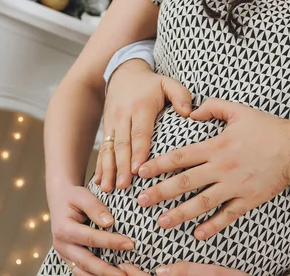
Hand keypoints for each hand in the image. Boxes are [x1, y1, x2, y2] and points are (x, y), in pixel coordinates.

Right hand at [49, 184, 134, 275]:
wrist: (60, 202)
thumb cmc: (74, 197)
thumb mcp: (82, 195)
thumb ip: (95, 207)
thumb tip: (109, 222)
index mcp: (63, 229)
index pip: (90, 238)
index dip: (111, 242)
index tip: (132, 245)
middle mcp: (62, 245)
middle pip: (85, 263)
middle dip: (106, 272)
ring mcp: (65, 256)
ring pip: (82, 275)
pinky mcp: (70, 261)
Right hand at [95, 59, 192, 191]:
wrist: (123, 73)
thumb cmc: (151, 83)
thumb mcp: (167, 82)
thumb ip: (180, 95)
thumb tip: (189, 113)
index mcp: (141, 108)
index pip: (140, 133)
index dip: (138, 152)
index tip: (138, 170)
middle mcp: (123, 116)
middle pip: (122, 145)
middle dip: (122, 167)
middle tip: (124, 186)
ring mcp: (112, 123)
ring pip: (109, 149)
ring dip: (108, 170)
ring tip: (109, 188)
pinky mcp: (106, 128)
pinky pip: (103, 149)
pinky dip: (100, 166)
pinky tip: (100, 181)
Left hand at [136, 98, 289, 239]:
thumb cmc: (266, 128)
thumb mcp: (238, 111)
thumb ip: (211, 108)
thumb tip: (190, 113)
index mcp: (216, 146)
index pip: (180, 157)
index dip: (158, 164)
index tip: (141, 172)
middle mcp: (222, 168)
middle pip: (185, 183)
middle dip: (160, 193)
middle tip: (140, 202)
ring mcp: (235, 186)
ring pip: (202, 203)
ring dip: (180, 214)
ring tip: (162, 222)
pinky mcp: (248, 200)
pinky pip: (227, 216)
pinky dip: (213, 226)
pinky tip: (198, 235)